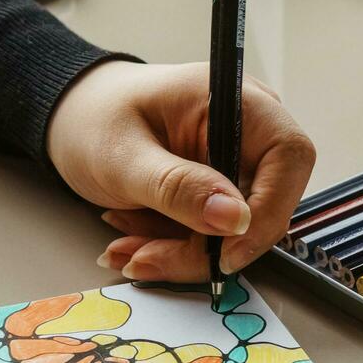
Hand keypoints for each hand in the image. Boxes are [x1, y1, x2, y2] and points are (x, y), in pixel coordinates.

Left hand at [46, 60, 315, 281]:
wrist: (72, 119)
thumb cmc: (94, 119)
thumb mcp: (123, 156)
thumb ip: (177, 187)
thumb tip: (234, 219)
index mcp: (237, 101)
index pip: (289, 156)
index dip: (269, 211)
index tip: (227, 253)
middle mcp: (250, 132)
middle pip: (264, 204)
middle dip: (208, 245)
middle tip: (147, 261)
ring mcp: (239, 163)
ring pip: (238, 230)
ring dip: (183, 252)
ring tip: (127, 249)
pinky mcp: (223, 192)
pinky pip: (217, 234)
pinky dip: (177, 246)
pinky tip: (137, 240)